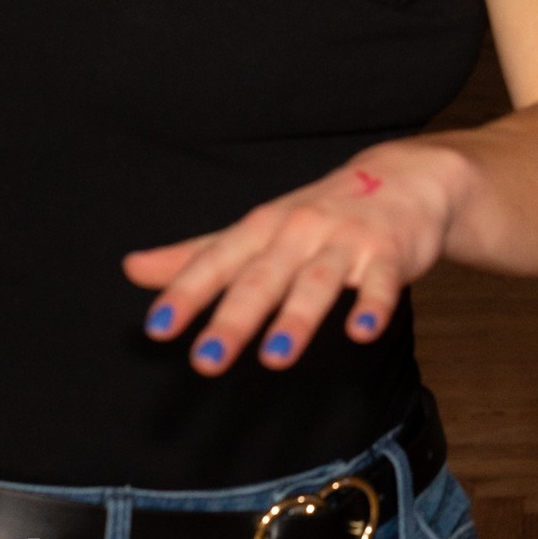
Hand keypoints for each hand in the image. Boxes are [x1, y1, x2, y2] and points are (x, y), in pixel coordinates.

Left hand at [125, 139, 471, 373]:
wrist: (405, 177)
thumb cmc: (320, 213)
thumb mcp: (257, 230)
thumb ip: (198, 256)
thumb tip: (132, 269)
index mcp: (262, 228)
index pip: (217, 262)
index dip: (186, 294)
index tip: (158, 329)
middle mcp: (299, 231)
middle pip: (262, 278)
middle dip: (234, 320)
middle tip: (206, 361)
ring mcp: (345, 241)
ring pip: (317, 282)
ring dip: (297, 317)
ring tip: (276, 356)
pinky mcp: (389, 252)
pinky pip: (380, 281)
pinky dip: (372, 305)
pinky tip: (362, 332)